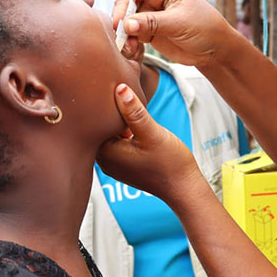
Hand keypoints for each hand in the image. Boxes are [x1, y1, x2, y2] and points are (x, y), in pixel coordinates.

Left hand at [96, 83, 204, 204]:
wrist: (184, 189)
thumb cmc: (170, 163)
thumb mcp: (152, 133)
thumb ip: (134, 112)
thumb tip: (120, 88)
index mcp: (106, 153)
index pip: (93, 122)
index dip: (102, 104)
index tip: (109, 88)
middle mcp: (105, 161)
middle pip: (98, 129)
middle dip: (108, 113)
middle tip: (117, 93)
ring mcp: (113, 165)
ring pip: (108, 136)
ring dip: (116, 123)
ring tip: (127, 108)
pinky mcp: (124, 166)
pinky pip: (116, 144)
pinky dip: (122, 133)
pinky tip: (133, 127)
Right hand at [112, 0, 234, 67]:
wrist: (214, 50)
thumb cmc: (204, 28)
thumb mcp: (179, 23)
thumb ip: (152, 23)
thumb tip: (126, 24)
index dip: (123, 4)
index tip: (119, 22)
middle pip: (126, 4)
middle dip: (121, 21)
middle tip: (121, 37)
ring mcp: (150, 14)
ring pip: (126, 21)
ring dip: (124, 34)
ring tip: (129, 47)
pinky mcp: (148, 31)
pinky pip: (131, 34)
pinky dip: (129, 42)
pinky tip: (133, 50)